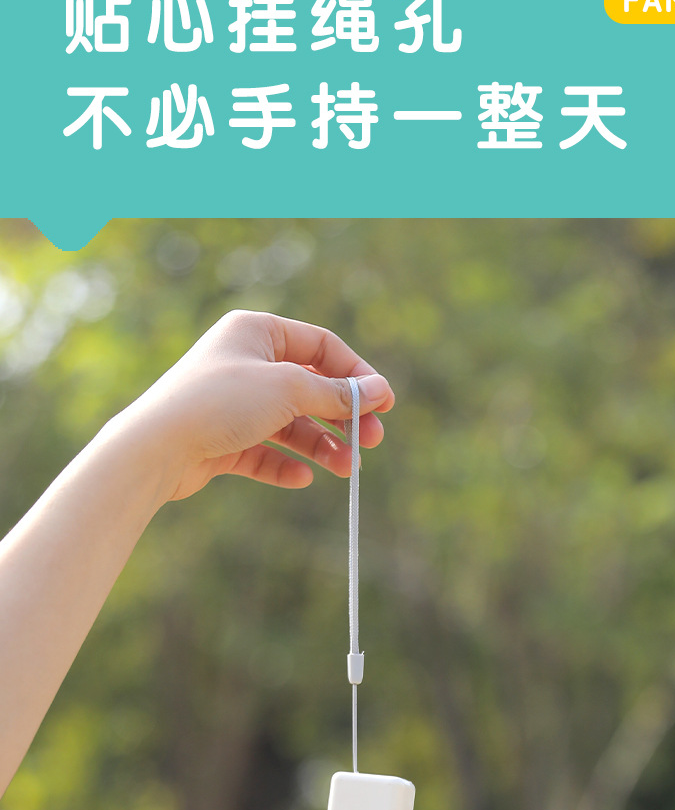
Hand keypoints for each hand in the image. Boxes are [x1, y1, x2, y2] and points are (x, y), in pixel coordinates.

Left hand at [122, 310, 394, 501]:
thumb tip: (378, 392)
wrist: (156, 447)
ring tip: (345, 469)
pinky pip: (264, 452)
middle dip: (342, 417)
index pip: (321, 347)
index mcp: (256, 332)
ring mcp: (232, 404)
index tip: (385, 404)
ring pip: (290, 425)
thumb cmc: (219, 402)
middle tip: (371, 442)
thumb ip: (336, 393)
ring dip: (321, 446)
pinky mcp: (222, 440)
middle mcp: (244, 363)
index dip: (356, 375)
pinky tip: (302, 477)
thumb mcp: (288, 389)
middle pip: (310, 388)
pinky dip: (286, 464)